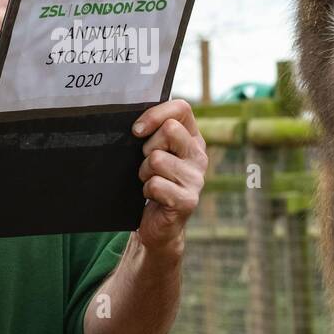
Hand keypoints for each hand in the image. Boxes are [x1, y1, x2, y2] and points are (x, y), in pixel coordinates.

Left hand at [133, 99, 206, 255]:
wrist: (159, 224)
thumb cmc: (153, 180)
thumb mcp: (155, 151)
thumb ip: (153, 132)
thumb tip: (134, 120)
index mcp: (193, 138)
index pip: (182, 109)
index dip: (155, 114)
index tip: (137, 130)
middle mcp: (199, 156)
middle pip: (170, 130)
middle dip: (148, 147)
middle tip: (146, 162)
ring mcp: (196, 179)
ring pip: (157, 159)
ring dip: (144, 172)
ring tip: (150, 181)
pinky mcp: (188, 200)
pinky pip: (155, 184)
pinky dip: (146, 190)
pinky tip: (154, 196)